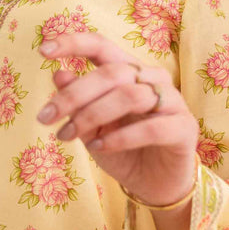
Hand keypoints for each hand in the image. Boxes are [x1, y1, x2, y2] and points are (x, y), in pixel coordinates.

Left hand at [36, 32, 198, 206]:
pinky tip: (98, 147)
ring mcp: (172, 100)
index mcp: (129, 71)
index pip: (102, 45)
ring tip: (68, 135)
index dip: (74, 43)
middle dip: (73, 95)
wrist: (153, 186)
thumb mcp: (90, 128)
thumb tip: (58, 74)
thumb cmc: (122, 151)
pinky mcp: (184, 127)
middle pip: (111, 73)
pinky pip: (151, 128)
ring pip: (129, 96)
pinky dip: (120, 137)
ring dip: (92, 116)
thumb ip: (78, 103)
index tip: (43, 51)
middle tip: (45, 117)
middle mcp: (152, 78)